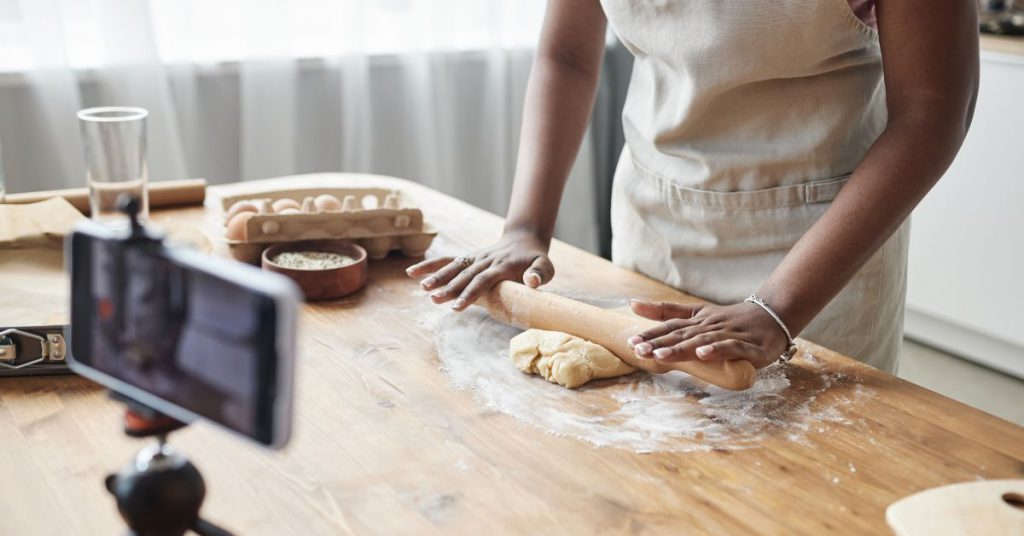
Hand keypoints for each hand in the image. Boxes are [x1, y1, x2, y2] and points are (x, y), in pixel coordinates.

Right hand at [405, 229, 554, 310]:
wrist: (525, 239)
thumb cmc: (536, 259)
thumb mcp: (546, 266)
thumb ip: (540, 273)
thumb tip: (532, 282)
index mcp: (502, 266)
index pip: (484, 281)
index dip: (470, 294)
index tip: (458, 307)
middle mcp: (485, 260)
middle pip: (464, 275)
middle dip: (449, 287)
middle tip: (434, 299)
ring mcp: (475, 257)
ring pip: (453, 266)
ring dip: (436, 276)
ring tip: (421, 288)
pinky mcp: (468, 258)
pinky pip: (447, 261)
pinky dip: (430, 266)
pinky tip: (411, 273)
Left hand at [626, 300, 788, 368]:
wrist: (772, 316)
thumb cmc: (729, 319)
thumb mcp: (697, 313)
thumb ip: (666, 311)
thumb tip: (631, 304)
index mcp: (697, 320)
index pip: (671, 326)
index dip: (651, 333)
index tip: (631, 342)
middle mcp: (711, 326)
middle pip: (682, 334)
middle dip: (659, 343)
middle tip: (638, 350)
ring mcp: (729, 335)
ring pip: (702, 341)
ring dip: (681, 348)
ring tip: (660, 355)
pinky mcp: (749, 347)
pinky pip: (732, 347)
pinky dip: (718, 350)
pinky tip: (703, 354)